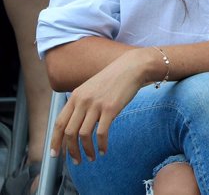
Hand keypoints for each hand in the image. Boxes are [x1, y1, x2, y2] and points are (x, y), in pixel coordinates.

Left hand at [50, 48, 150, 163]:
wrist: (132, 67)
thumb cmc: (114, 78)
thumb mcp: (91, 87)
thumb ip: (82, 102)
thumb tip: (76, 122)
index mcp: (76, 96)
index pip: (59, 123)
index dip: (55, 141)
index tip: (56, 154)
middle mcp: (83, 101)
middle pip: (69, 132)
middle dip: (70, 151)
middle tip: (76, 161)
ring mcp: (96, 105)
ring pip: (83, 135)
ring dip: (86, 150)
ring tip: (91, 158)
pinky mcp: (110, 109)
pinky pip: (101, 133)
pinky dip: (101, 145)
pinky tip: (104, 150)